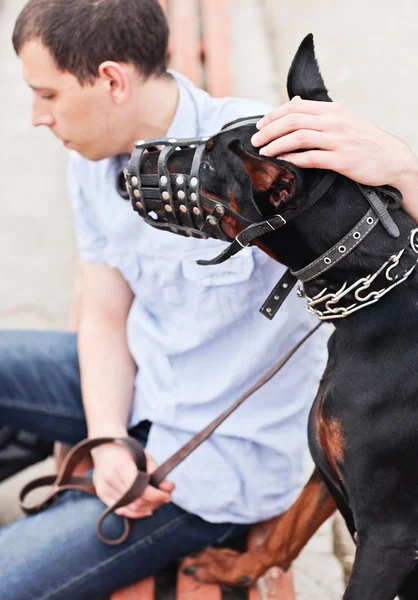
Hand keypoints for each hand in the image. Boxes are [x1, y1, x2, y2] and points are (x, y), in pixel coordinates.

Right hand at [91, 443, 174, 518]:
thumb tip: (168, 488)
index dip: (157, 495)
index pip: (141, 490)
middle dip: (155, 502)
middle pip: (137, 501)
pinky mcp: (103, 495)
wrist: (104, 448)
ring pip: (130, 508)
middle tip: (166, 497)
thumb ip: (155, 471)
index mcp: (121, 466)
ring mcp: (105, 489)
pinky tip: (146, 509)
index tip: (168, 494)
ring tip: (157, 502)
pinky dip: (136, 513)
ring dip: (147, 508)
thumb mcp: (143, 455)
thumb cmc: (126, 450)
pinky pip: (121, 510)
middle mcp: (110, 480)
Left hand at [252, 97, 417, 189]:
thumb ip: (318, 113)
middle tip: (255, 141)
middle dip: (269, 130)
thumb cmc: (364, 140)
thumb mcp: (343, 119)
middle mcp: (334, 121)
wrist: (391, 158)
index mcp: (332, 109)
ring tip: (263, 152)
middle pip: (292, 120)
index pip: (294, 107)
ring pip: (299, 138)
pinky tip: (282, 162)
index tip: (259, 126)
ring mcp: (338, 140)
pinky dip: (294, 159)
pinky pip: (312, 158)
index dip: (272, 116)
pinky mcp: (342, 159)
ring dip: (276, 145)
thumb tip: (294, 104)